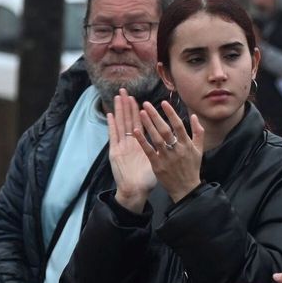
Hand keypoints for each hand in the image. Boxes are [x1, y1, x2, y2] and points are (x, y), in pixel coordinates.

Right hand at [107, 89, 156, 212]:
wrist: (135, 192)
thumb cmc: (146, 180)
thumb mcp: (156, 161)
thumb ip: (160, 150)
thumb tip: (172, 141)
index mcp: (139, 144)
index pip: (139, 123)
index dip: (139, 111)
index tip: (140, 99)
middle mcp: (129, 143)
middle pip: (128, 120)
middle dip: (127, 105)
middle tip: (125, 90)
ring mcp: (121, 146)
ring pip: (120, 124)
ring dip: (119, 110)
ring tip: (118, 96)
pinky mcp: (115, 152)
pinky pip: (113, 136)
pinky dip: (112, 125)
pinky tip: (110, 114)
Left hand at [135, 100, 204, 201]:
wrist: (185, 188)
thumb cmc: (192, 167)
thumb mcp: (199, 150)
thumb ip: (198, 132)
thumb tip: (194, 116)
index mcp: (187, 145)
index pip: (178, 125)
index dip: (171, 113)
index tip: (163, 102)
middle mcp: (176, 150)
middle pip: (165, 130)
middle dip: (155, 116)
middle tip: (146, 104)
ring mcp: (166, 158)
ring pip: (156, 139)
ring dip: (148, 125)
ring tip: (140, 113)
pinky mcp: (157, 165)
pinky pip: (148, 151)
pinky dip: (142, 141)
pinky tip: (135, 131)